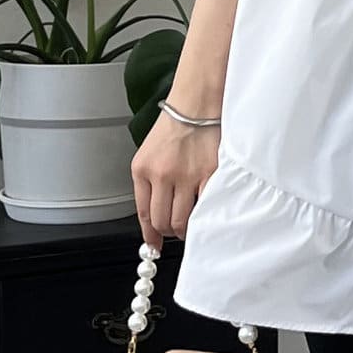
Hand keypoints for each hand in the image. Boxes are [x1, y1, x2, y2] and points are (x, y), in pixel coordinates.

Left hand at [131, 112, 220, 250]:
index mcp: (142, 170)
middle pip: (163, 222)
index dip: (150, 235)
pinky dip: (205, 215)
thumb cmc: (175, 128)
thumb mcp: (149, 155)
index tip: (154, 247)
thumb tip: (153, 221)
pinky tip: (207, 213)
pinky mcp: (210, 175)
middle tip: (177, 231)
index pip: (144, 214)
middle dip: (169, 232)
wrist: (196, 105)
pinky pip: (205, 208)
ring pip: (182, 220)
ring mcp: (186, 176)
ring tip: (192, 222)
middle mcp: (162, 174)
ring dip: (187, 228)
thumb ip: (149, 185)